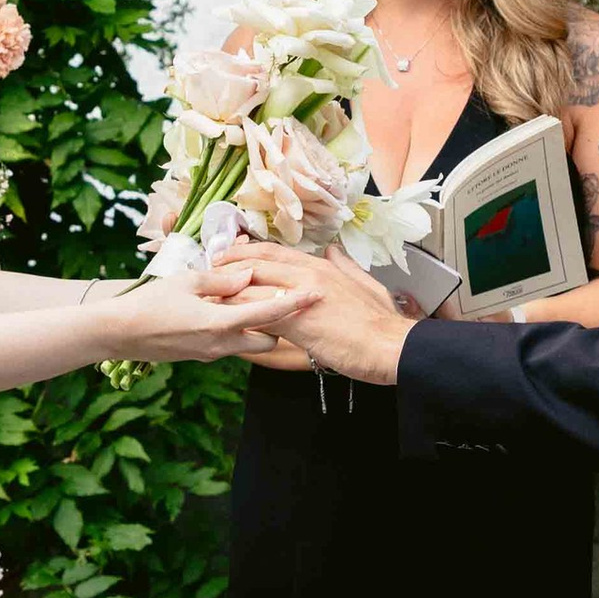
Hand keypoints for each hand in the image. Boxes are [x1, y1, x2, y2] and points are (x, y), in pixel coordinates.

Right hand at [106, 272, 283, 363]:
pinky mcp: (202, 356)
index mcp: (220, 323)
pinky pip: (231, 345)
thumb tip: (250, 274)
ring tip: (245, 303)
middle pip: (269, 340)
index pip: (269, 313)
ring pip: (250, 344)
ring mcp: (212, 354)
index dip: (296, 303)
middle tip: (275, 298)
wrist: (120, 334)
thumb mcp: (186, 282)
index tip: (318, 294)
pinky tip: (223, 311)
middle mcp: (221, 344)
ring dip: (255, 328)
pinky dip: (236, 331)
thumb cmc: (149, 302)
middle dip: (278, 324)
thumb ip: (222, 279)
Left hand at [200, 247, 417, 384]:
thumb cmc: (381, 323)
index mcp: (321, 266)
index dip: (245, 251)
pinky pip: (257, 315)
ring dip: (227, 292)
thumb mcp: (366, 284)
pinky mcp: (297, 323)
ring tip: (207, 298)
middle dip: (227, 266)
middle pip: (255, 263)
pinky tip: (223, 323)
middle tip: (206, 271)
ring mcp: (301, 297)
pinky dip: (238, 317)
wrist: (391, 347)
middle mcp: (308, 275)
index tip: (227, 255)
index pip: (273, 251)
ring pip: (252, 286)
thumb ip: (346, 266)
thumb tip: (333, 250)